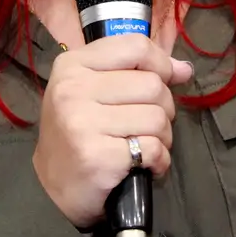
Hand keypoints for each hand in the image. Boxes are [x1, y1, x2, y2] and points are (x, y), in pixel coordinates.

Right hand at [32, 34, 193, 227]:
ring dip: (162, 138)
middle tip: (145, 126)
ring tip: (143, 147)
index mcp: (72, 65)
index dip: (161, 63)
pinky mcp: (98, 156)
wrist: (51, 190)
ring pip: (157, 118)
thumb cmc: (77, 134)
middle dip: (163, 108)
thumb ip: (137, 71)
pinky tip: (143, 166)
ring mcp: (83, 122)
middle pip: (152, 84)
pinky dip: (158, 161)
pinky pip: (153, 149)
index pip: (135, 46)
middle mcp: (74, 89)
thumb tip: (184, 68)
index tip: (165, 80)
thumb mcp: (94, 90)